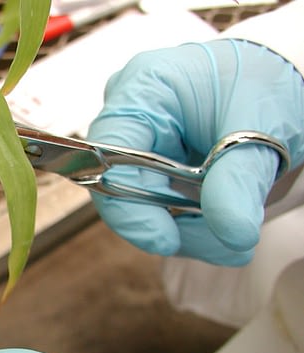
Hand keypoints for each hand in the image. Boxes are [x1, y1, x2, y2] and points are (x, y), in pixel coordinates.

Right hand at [87, 39, 303, 264]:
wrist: (272, 90)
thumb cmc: (263, 84)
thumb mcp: (263, 123)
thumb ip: (242, 178)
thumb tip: (232, 234)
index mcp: (143, 87)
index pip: (107, 157)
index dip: (129, 208)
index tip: (166, 241)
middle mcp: (128, 119)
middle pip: (121, 191)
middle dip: (175, 223)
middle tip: (229, 239)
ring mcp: (135, 148)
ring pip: (142, 210)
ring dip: (190, 230)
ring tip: (238, 227)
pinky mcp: (149, 173)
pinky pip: (159, 212)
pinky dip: (193, 227)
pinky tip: (226, 219)